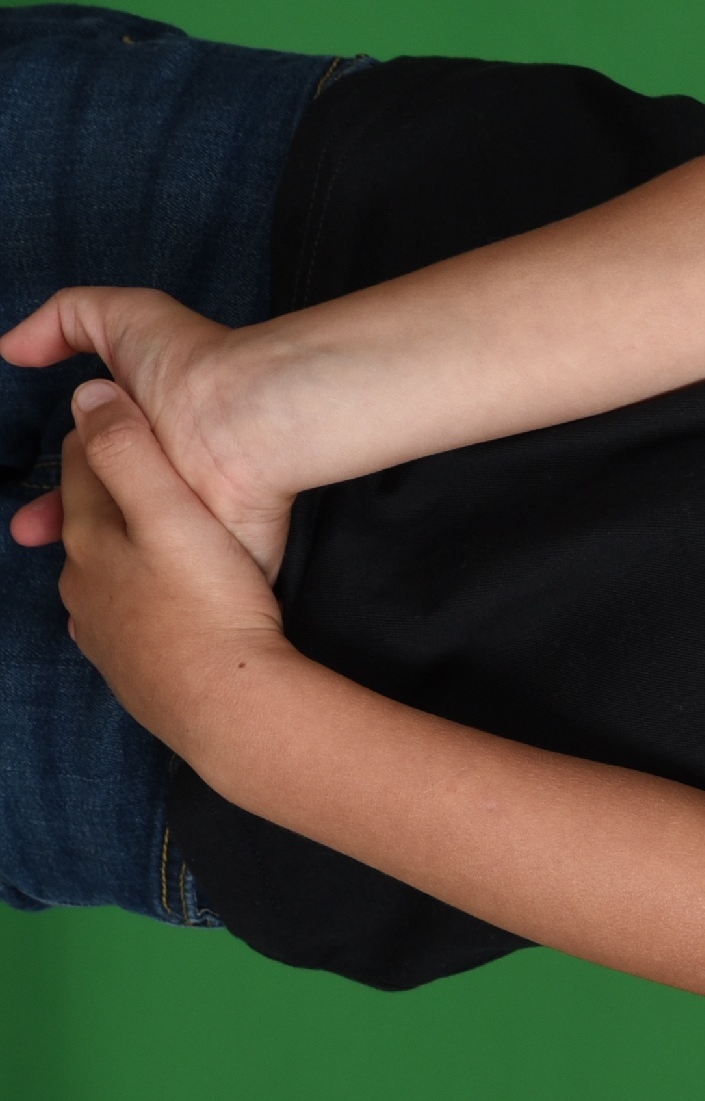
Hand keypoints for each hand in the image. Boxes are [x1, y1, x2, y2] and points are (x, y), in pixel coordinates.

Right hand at [5, 289, 295, 575]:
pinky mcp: (228, 554)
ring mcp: (201, 520)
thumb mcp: (123, 318)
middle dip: (64, 535)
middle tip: (30, 536)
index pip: (91, 476)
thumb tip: (12, 347)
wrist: (251, 414)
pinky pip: (197, 590)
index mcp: (145, 440)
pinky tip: (133, 601)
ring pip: (145, 558)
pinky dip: (166, 597)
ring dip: (104, 567)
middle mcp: (172, 480)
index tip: (30, 520)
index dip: (56, 498)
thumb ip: (65, 320)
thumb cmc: (196, 364)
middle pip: (110, 524)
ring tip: (71, 572)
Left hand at [50, 380, 296, 755]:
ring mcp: (98, 626)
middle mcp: (81, 580)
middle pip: (85, 515)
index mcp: (90, 535)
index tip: (136, 409)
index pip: (84, 462)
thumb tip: (88, 394)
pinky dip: (125, 596)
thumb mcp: (174, 512)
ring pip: (96, 568)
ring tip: (151, 531)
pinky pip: (113, 614)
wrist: (227, 706)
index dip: (108, 428)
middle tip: (151, 465)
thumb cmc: (210, 605)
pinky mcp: (123, 663)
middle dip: (108, 486)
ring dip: (116, 544)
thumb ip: (129, 450)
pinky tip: (143, 601)